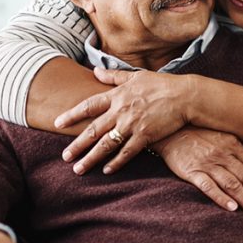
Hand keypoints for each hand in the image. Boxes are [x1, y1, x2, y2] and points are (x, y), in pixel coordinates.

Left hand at [56, 68, 194, 174]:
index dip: (72, 115)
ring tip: (78, 169)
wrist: (184, 96)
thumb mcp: (135, 76)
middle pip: (93, 130)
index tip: (57, 123)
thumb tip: (95, 71)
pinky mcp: (145, 136)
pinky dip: (116, 162)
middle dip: (77, 145)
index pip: (89, 106)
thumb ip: (114, 76)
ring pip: (106, 145)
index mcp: (117, 95)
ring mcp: (132, 125)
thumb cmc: (161, 85)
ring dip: (91, 158)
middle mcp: (120, 111)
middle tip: (65, 156)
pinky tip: (106, 171)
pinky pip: (127, 152)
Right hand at [155, 127, 242, 220]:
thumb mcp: (224, 137)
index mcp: (233, 145)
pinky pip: (209, 186)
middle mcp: (223, 154)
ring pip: (233, 185)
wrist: (169, 131)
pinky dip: (221, 197)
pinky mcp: (192, 172)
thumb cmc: (199, 135)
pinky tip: (232, 208)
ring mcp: (208, 163)